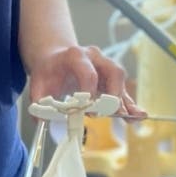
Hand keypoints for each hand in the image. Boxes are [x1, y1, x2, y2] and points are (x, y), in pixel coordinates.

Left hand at [27, 44, 144, 117]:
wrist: (56, 59)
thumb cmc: (49, 72)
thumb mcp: (38, 83)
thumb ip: (38, 102)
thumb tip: (42, 121)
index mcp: (75, 56)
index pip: (88, 72)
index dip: (90, 91)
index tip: (87, 110)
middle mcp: (95, 57)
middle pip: (113, 71)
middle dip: (114, 94)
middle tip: (114, 113)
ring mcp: (105, 66)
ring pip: (121, 79)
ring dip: (126, 100)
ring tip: (131, 118)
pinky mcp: (111, 78)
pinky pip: (123, 90)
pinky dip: (130, 104)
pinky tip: (136, 117)